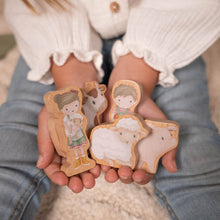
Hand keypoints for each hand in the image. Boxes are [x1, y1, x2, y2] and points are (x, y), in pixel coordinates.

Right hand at [37, 106, 100, 192]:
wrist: (76, 92)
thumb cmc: (58, 106)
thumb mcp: (46, 121)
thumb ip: (44, 143)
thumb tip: (40, 165)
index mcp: (55, 148)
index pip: (53, 167)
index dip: (57, 176)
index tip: (63, 181)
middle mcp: (69, 150)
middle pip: (71, 170)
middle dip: (75, 180)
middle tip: (80, 186)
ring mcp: (83, 146)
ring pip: (85, 165)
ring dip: (88, 174)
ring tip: (93, 178)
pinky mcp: (95, 140)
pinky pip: (97, 154)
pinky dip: (100, 162)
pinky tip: (103, 167)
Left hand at [102, 53, 176, 184]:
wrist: (129, 92)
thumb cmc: (147, 109)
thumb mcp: (162, 126)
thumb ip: (169, 146)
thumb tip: (173, 169)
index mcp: (142, 153)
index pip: (143, 172)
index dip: (142, 177)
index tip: (139, 175)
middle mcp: (127, 152)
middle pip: (125, 172)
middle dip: (124, 176)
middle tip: (124, 173)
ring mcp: (113, 146)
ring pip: (111, 166)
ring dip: (109, 172)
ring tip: (109, 172)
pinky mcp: (101, 138)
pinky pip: (98, 152)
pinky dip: (97, 159)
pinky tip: (98, 162)